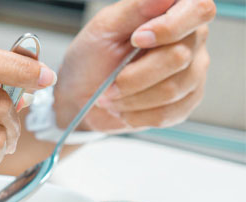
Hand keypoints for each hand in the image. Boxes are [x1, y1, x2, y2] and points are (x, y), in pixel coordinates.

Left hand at [54, 0, 214, 132]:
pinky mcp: (186, 102)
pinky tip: (123, 108)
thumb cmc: (92, 58)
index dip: (171, 26)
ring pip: (172, 89)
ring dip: (132, 97)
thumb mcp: (104, 28)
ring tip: (112, 96)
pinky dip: (137, 114)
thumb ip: (136, 8)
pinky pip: (169, 112)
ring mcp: (193, 72)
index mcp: (174, 13)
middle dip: (135, 75)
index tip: (137, 39)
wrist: (81, 96)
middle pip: (179, 57)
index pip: (199, 9)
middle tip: (110, 82)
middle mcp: (191, 40)